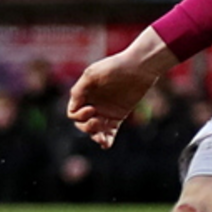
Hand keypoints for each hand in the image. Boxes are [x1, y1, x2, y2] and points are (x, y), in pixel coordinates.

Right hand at [67, 31, 179, 148]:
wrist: (139, 67)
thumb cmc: (115, 67)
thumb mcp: (92, 74)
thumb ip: (79, 90)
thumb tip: (72, 107)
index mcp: (83, 95)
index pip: (73, 113)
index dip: (79, 115)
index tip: (91, 109)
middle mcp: (92, 104)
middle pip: (82, 124)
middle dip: (87, 127)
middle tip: (97, 121)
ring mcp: (105, 111)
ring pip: (95, 131)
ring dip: (95, 136)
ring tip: (101, 139)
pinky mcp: (117, 116)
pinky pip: (109, 132)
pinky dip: (107, 140)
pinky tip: (106, 144)